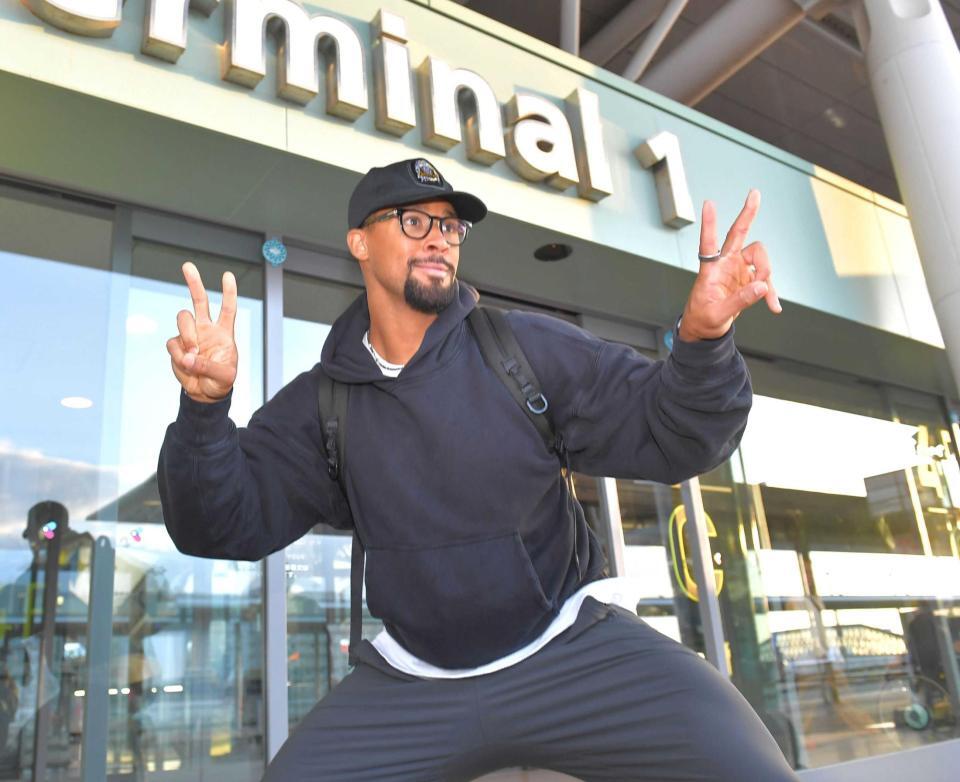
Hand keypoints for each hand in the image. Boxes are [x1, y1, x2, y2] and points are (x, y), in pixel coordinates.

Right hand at [166, 261, 238, 402]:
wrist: (205, 393)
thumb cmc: (220, 381)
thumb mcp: (224, 376)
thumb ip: (209, 367)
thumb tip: (189, 357)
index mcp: (223, 332)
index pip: (227, 308)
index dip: (228, 292)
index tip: (228, 275)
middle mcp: (206, 329)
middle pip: (199, 300)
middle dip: (194, 282)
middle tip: (188, 266)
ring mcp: (190, 335)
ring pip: (183, 319)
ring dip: (187, 336)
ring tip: (193, 355)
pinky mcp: (177, 345)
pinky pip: (173, 343)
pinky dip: (178, 355)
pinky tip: (186, 364)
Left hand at [678, 190, 781, 341]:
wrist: (705, 330)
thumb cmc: (703, 319)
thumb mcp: (718, 314)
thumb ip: (740, 300)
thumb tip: (761, 286)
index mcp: (710, 270)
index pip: (708, 243)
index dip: (709, 224)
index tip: (709, 203)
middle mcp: (725, 264)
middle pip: (738, 234)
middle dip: (747, 213)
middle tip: (754, 193)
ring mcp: (738, 269)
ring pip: (760, 257)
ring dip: (767, 273)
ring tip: (765, 294)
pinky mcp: (748, 279)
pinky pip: (765, 280)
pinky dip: (770, 293)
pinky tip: (774, 306)